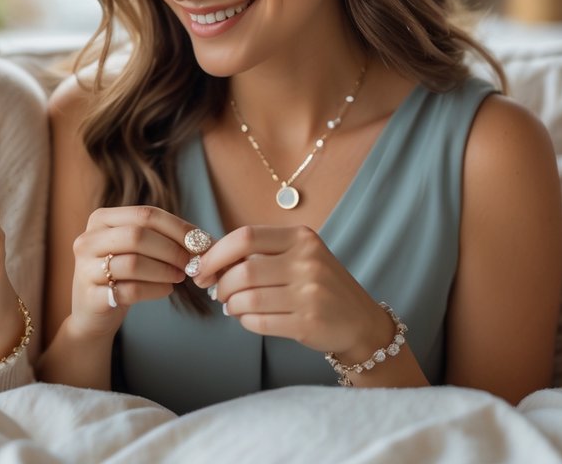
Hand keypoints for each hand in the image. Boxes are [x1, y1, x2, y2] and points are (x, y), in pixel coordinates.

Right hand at [66, 206, 190, 340]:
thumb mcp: (136, 249)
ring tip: (179, 277)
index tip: (202, 243)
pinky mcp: (90, 297)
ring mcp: (85, 269)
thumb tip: (205, 241)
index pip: (145, 214)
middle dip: (172, 250)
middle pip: (137, 235)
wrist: (93, 313)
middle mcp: (87, 240)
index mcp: (101, 219)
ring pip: (133, 263)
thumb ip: (163, 239)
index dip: (178, 228)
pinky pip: (130, 291)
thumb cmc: (121, 275)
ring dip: (165, 271)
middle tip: (192, 263)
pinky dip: (155, 290)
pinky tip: (166, 290)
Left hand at [193, 225, 394, 358]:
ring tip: (234, 306)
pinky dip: (245, 321)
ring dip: (232, 306)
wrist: (361, 322)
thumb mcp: (300, 257)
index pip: (245, 237)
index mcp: (302, 238)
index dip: (215, 253)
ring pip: (248, 299)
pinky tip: (249, 318)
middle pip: (243, 271)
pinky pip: (259, 322)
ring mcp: (310, 294)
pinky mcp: (308, 323)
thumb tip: (209, 262)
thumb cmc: (320, 286)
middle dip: (222, 285)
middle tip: (218, 293)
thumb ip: (261, 254)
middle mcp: (308, 263)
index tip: (200, 267)